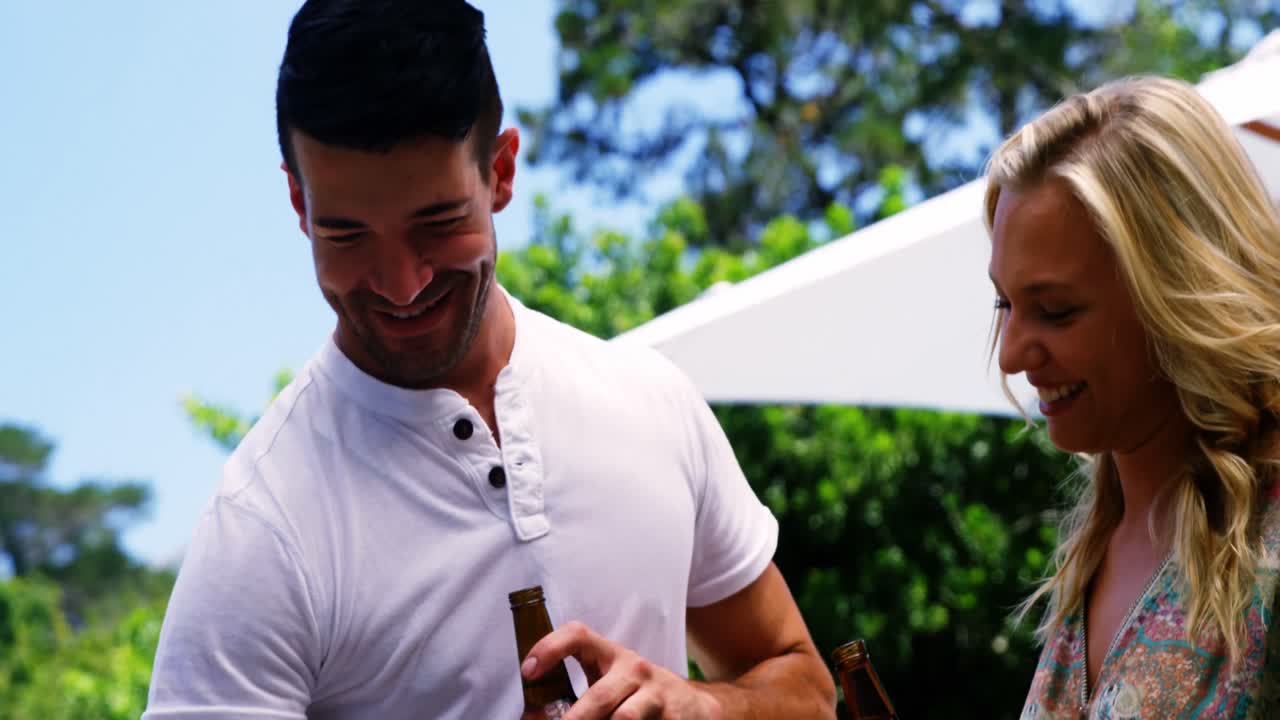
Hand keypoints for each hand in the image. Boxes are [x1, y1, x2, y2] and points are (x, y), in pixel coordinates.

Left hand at [522, 621, 720, 719]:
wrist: (694, 708)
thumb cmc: (638, 696)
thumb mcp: (611, 684)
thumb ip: (578, 698)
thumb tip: (533, 717)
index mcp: (611, 656)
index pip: (578, 635)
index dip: (550, 648)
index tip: (528, 671)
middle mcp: (634, 669)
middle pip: (598, 697)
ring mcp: (656, 695)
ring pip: (624, 719)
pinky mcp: (672, 719)